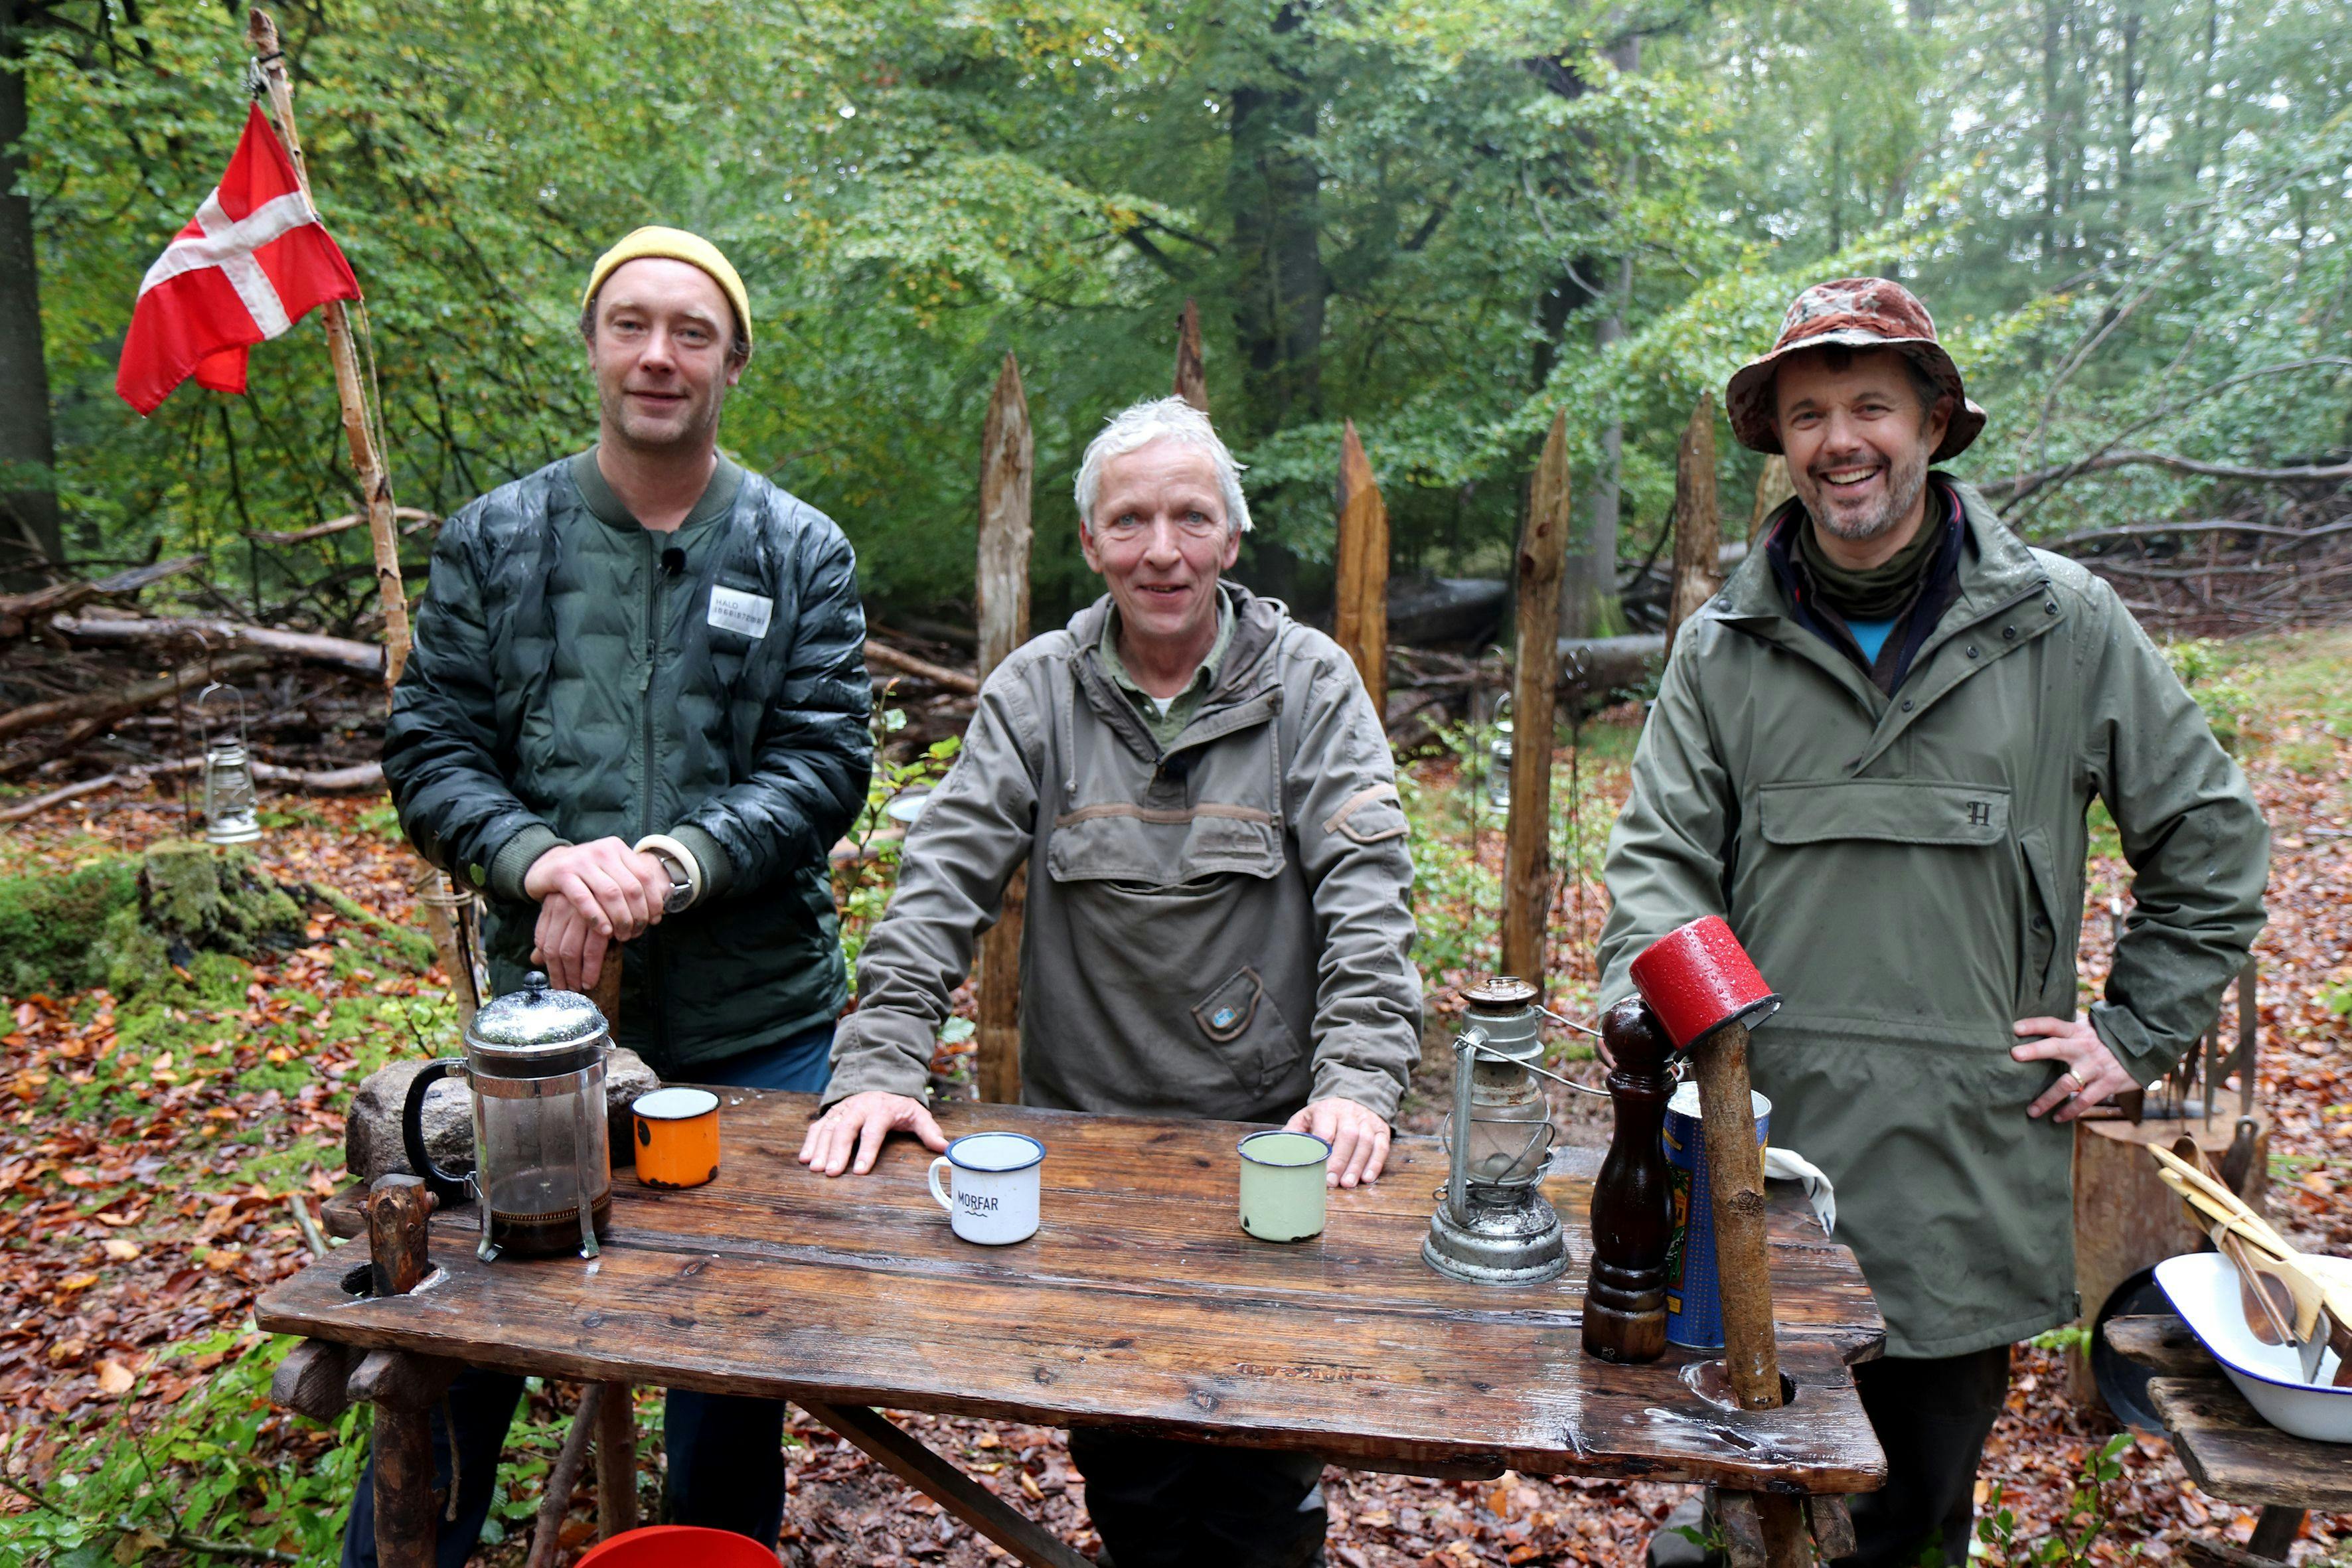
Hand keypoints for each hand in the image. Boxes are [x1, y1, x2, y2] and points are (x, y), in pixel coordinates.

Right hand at [522, 838, 669, 948]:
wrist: (545, 865)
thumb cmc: (585, 875)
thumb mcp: (609, 871)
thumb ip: (631, 881)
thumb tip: (662, 903)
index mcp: (617, 848)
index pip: (645, 877)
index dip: (653, 901)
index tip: (654, 921)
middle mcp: (602, 851)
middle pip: (631, 888)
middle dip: (638, 915)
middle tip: (636, 933)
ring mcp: (582, 861)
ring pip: (611, 894)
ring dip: (621, 919)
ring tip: (623, 936)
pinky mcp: (563, 874)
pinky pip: (584, 899)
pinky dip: (597, 917)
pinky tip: (605, 931)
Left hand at [531, 896, 609, 992]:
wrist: (626, 877)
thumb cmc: (598, 899)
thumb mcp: (571, 911)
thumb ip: (553, 933)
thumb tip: (534, 960)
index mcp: (552, 903)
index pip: (542, 939)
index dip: (548, 964)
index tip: (556, 980)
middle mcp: (562, 905)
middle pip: (553, 948)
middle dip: (559, 974)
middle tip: (565, 990)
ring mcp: (580, 911)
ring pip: (569, 952)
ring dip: (573, 975)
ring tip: (578, 988)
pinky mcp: (602, 918)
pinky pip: (591, 951)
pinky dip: (590, 969)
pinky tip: (591, 980)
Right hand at [797, 1091, 946, 1176]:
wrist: (880, 1083)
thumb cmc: (899, 1106)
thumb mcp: (917, 1114)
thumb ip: (929, 1131)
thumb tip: (944, 1147)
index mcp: (882, 1109)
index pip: (873, 1130)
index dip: (867, 1151)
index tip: (859, 1171)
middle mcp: (859, 1107)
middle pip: (846, 1128)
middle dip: (838, 1151)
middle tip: (831, 1173)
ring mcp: (843, 1109)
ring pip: (829, 1127)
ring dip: (820, 1148)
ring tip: (815, 1169)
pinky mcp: (832, 1113)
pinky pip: (818, 1126)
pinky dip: (810, 1141)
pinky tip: (805, 1158)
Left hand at [1285, 1097, 1391, 1187]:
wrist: (1352, 1098)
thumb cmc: (1324, 1116)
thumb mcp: (1306, 1118)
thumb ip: (1294, 1134)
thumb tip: (1276, 1153)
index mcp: (1327, 1110)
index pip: (1326, 1130)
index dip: (1323, 1151)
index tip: (1318, 1170)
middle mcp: (1349, 1113)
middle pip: (1348, 1135)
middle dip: (1341, 1160)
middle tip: (1334, 1182)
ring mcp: (1367, 1121)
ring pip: (1366, 1141)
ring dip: (1358, 1164)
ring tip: (1349, 1184)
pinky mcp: (1381, 1129)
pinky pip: (1381, 1146)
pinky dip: (1376, 1163)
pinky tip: (1368, 1177)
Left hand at [2011, 1016, 2135, 1122]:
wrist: (2148, 1047)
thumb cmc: (2110, 1038)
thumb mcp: (2092, 1027)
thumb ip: (2070, 1028)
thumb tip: (2044, 1024)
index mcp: (2078, 1032)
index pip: (2053, 1024)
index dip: (2034, 1024)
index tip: (2015, 1028)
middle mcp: (2084, 1047)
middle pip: (2056, 1046)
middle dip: (2035, 1050)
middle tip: (2014, 1055)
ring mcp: (2095, 1066)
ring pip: (2067, 1083)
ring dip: (2048, 1098)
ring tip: (2031, 1111)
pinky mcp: (2107, 1083)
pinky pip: (2085, 1100)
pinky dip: (2070, 1110)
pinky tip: (2057, 1118)